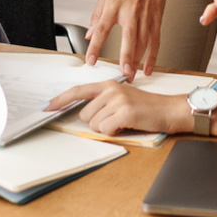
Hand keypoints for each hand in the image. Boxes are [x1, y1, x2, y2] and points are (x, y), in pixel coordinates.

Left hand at [44, 81, 188, 136]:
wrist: (169, 110)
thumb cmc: (146, 107)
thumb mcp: (122, 98)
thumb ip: (103, 102)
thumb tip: (85, 116)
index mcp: (108, 84)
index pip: (78, 91)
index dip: (61, 100)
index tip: (47, 107)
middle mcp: (110, 89)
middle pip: (84, 114)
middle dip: (97, 122)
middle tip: (115, 119)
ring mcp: (117, 100)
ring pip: (94, 124)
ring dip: (106, 128)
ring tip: (123, 121)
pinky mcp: (124, 112)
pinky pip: (105, 130)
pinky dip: (114, 132)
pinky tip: (127, 125)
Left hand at [86, 0, 177, 80]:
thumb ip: (97, 16)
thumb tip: (89, 34)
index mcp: (114, 5)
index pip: (102, 29)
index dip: (95, 46)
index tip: (91, 60)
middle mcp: (131, 13)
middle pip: (129, 39)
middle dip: (127, 59)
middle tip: (124, 74)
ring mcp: (146, 17)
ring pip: (144, 44)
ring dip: (139, 62)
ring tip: (133, 76)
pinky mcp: (157, 19)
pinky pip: (155, 41)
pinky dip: (153, 56)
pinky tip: (148, 67)